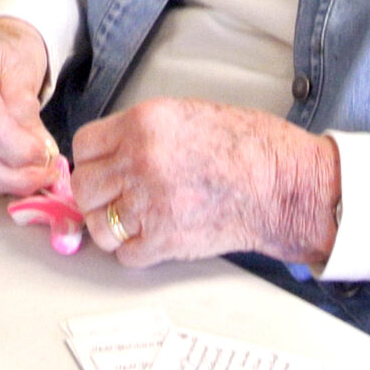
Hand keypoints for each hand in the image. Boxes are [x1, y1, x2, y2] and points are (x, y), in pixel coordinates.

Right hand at [0, 17, 69, 197]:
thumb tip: (40, 153)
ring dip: (10, 184)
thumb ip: (28, 113)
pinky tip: (12, 169)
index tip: (48, 154)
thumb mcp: (23, 71)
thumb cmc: (3, 59)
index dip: (23, 151)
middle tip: (47, 171)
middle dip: (18, 176)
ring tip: (34, 170)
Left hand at [69, 98, 338, 270]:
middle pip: (85, 187)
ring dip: (112, 226)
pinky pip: (125, 254)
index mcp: (144, 124)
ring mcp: (149, 203)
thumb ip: (144, 132)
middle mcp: (139, 161)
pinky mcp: (164, 239)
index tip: (102, 168)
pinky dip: (136, 251)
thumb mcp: (188, 115)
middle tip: (116, 198)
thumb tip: (114, 151)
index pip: (85, 146)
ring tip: (133, 221)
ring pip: (98, 225)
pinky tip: (153, 238)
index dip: (93, 160)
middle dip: (98, 195)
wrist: (284, 185)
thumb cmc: (251, 147)